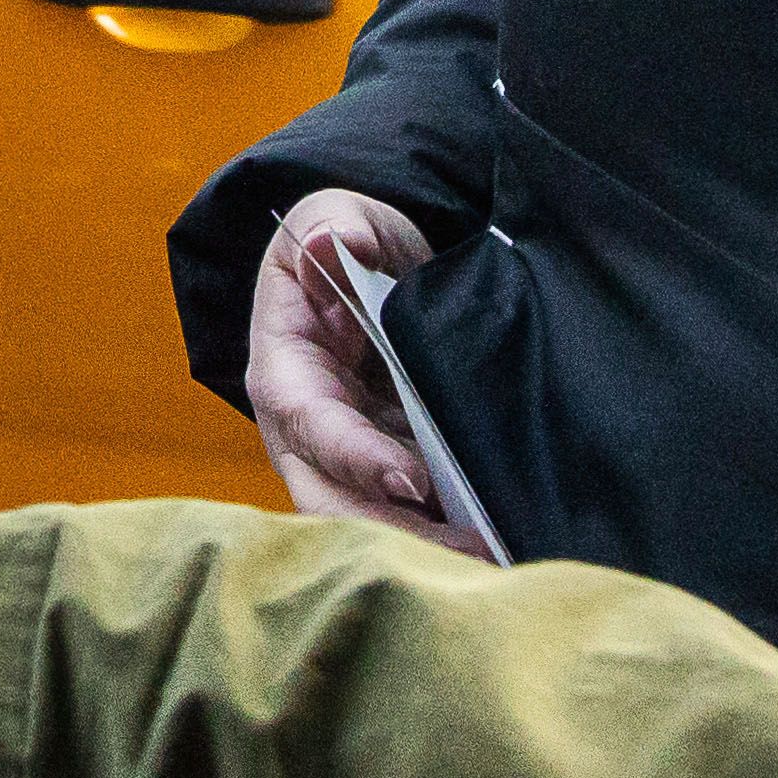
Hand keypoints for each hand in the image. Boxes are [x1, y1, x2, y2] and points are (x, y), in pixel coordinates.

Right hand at [246, 191, 484, 551]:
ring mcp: (344, 459)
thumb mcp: (341, 216)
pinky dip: (441, 537)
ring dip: (422, 547)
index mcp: (283, 369)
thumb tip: (327, 245)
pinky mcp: (384, 471)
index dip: (355, 455)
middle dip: (393, 533)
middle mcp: (303, 431)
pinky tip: (493, 551)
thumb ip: (339, 228)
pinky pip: (404, 517)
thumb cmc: (346, 241)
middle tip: (466, 552)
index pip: (310, 422)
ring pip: (367, 520)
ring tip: (490, 562)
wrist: (370, 265)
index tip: (411, 481)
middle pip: (331, 499)